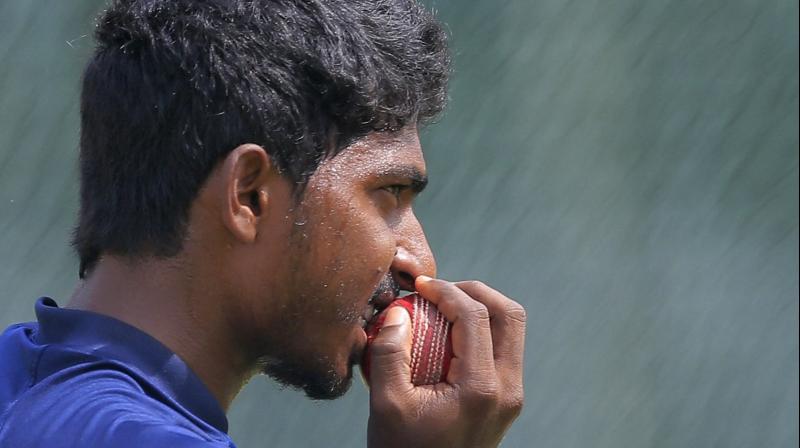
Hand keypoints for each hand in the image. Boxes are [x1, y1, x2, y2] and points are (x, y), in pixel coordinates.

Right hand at [367, 276, 525, 447]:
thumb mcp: (386, 405)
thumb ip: (389, 354)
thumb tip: (400, 313)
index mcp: (480, 388)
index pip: (475, 316)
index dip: (446, 290)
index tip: (420, 286)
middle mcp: (506, 389)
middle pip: (509, 316)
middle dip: (474, 291)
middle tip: (439, 290)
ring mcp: (511, 396)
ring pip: (511, 331)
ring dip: (481, 309)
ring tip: (442, 309)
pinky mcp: (506, 401)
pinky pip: (502, 351)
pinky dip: (480, 332)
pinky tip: (446, 336)